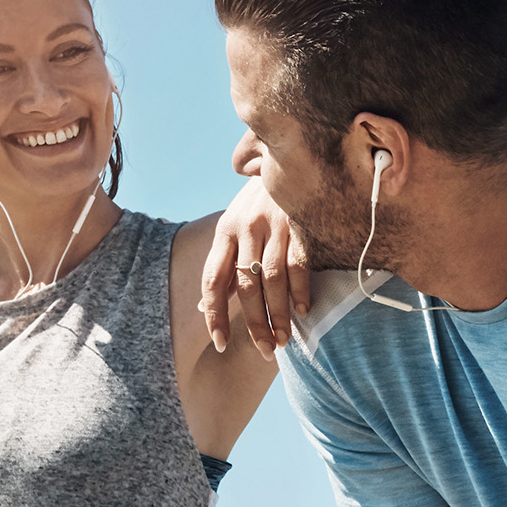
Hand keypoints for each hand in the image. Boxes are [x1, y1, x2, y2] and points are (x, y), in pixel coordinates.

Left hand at [198, 178, 312, 359]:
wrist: (288, 156)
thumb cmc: (259, 203)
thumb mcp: (234, 228)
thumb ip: (224, 266)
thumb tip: (204, 306)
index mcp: (224, 231)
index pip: (213, 280)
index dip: (214, 315)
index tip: (220, 343)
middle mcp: (245, 227)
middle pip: (245, 285)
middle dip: (254, 323)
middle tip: (264, 350)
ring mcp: (273, 224)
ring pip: (271, 279)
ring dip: (278, 314)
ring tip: (283, 341)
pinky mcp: (299, 221)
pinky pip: (298, 262)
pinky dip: (299, 290)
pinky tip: (302, 311)